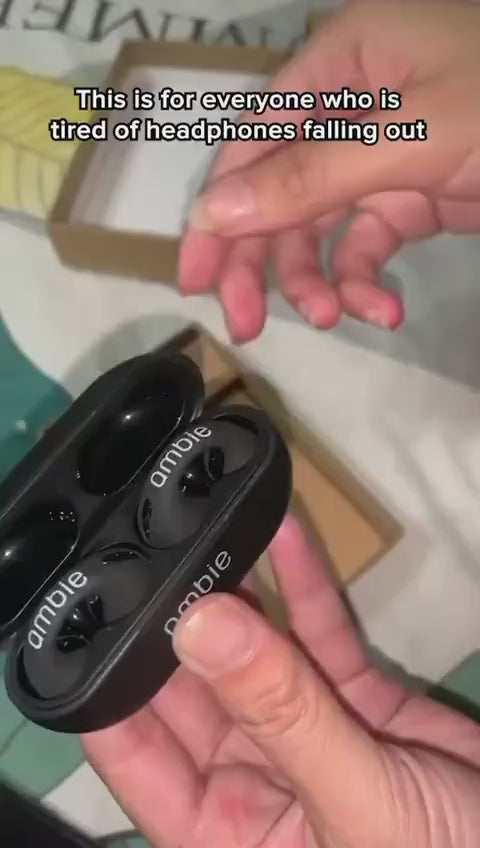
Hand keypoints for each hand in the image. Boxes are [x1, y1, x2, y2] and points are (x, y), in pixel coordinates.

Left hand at [82, 514, 479, 847]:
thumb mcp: (352, 801)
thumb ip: (280, 712)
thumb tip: (197, 624)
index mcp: (218, 828)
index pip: (135, 749)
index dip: (108, 679)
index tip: (94, 605)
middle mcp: (247, 777)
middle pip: (189, 684)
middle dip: (173, 617)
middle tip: (154, 539)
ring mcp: (300, 728)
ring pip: (252, 649)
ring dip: (234, 588)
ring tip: (205, 522)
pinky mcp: (353, 696)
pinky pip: (317, 633)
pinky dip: (302, 583)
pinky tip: (282, 529)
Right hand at [178, 0, 479, 341]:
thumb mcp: (409, 137)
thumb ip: (309, 176)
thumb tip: (211, 213)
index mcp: (338, 66)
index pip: (252, 143)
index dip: (219, 211)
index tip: (197, 275)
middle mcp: (348, 110)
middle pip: (277, 194)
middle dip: (264, 262)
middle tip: (248, 325)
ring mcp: (380, 159)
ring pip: (319, 230)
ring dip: (321, 282)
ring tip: (339, 320)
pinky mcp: (410, 200)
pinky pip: (366, 247)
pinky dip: (366, 282)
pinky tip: (383, 309)